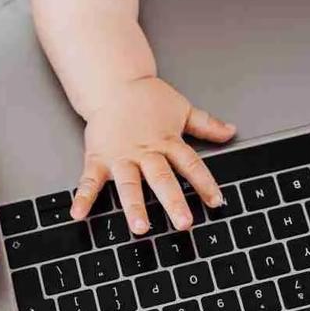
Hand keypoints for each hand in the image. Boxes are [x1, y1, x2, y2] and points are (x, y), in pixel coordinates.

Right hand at [69, 77, 234, 232]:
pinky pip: (89, 180)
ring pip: (129, 184)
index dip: (205, 183)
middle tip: (184, 223)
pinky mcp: (98, 158)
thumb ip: (206, 124)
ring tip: (140, 227)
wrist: (114, 83)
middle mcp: (145, 152)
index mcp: (167, 141)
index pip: (190, 165)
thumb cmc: (147, 98)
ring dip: (134, 206)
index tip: (216, 202)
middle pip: (162, 179)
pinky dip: (83, 197)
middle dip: (173, 202)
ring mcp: (121, 157)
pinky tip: (78, 214)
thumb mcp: (182, 109)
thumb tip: (231, 131)